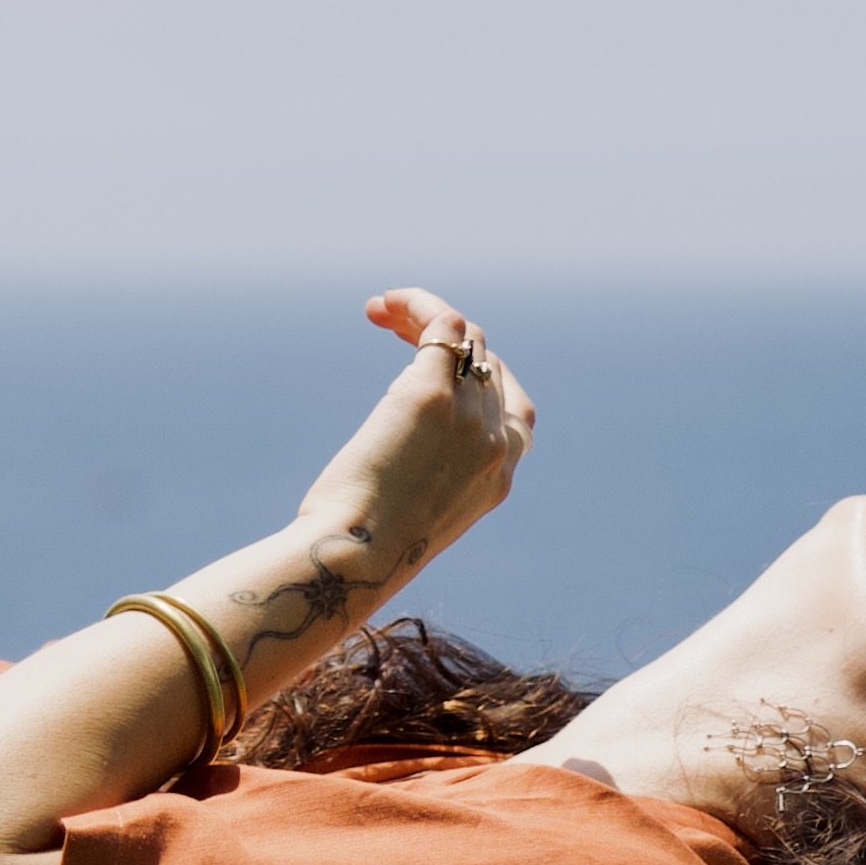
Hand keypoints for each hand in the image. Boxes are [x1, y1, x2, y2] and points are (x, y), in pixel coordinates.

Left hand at [305, 288, 537, 609]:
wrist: (355, 560)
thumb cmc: (366, 548)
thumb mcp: (416, 513)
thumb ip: (431, 476)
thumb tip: (401, 457)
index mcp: (500, 478)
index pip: (511, 402)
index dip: (478, 374)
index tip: (436, 366)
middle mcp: (497, 443)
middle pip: (485, 362)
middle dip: (443, 340)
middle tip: (393, 329)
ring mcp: (470, 416)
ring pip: (463, 337)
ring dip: (422, 317)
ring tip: (378, 311)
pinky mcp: (432, 395)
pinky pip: (440, 325)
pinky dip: (415, 304)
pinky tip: (381, 305)